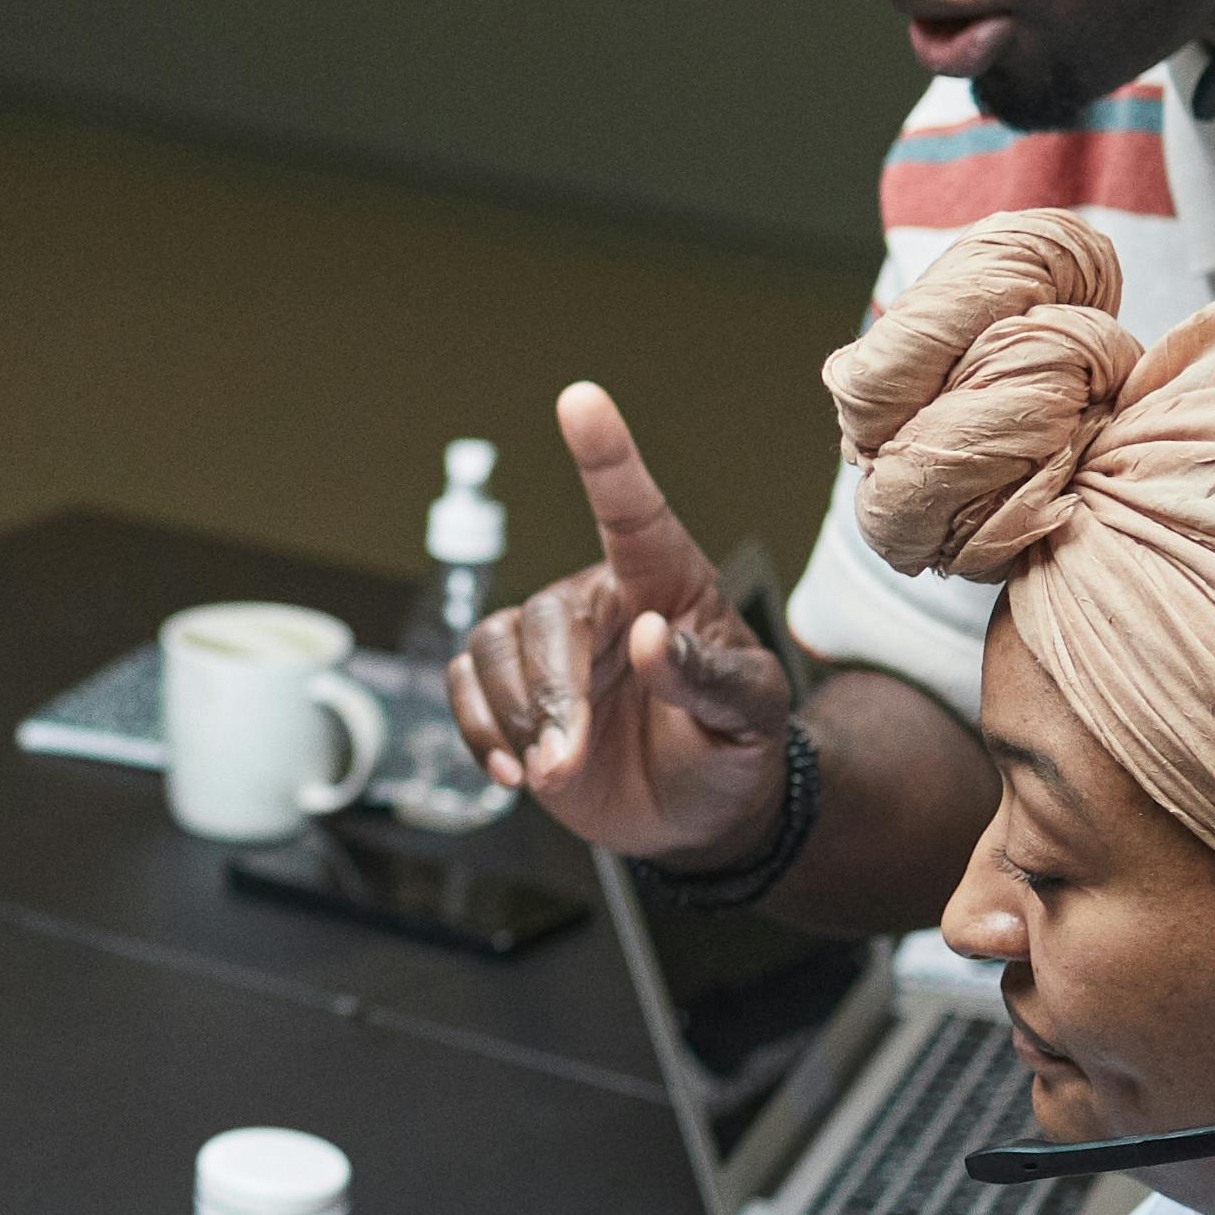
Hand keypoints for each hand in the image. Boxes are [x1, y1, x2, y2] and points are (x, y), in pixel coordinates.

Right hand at [448, 382, 796, 862]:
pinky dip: (479, 731)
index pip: (634, 513)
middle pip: (544, 616)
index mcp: (667, 586)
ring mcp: (552, 650)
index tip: (581, 399)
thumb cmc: (734, 745)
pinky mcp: (511, 694)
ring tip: (555, 771)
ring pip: (492, 648)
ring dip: (514, 717)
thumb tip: (649, 637)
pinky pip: (464, 686)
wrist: (701, 815)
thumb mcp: (751, 714)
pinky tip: (516, 772)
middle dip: (548, 690)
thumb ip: (708, 676)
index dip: (606, 457)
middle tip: (567, 757)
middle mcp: (602, 603)